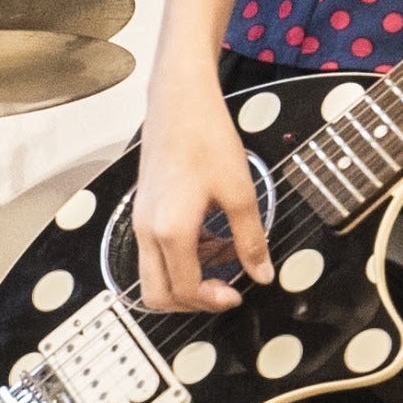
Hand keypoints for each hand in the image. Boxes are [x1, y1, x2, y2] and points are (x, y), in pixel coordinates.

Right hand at [133, 78, 271, 313]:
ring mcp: (140, 220)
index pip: (186, 289)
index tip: (240, 293)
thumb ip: (250, 240)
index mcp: (171, 231)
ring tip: (222, 258)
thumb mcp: (240, 192)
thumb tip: (263, 275)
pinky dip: (179, 259)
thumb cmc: (208, 140)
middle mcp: (146, 231)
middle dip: (192, 302)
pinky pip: (154, 252)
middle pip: (157, 295)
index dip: (214, 301)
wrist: (178, 100)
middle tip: (225, 289)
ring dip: (185, 280)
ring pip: (152, 275)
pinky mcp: (142, 209)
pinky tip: (208, 237)